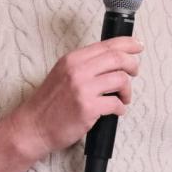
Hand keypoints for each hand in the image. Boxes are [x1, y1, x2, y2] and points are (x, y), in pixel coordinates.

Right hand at [9, 37, 142, 159]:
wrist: (33, 127)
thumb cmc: (49, 103)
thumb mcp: (62, 74)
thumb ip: (84, 65)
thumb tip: (112, 60)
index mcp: (72, 59)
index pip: (106, 45)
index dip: (127, 44)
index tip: (138, 46)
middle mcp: (77, 70)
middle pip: (118, 59)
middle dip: (132, 65)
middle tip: (134, 73)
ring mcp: (83, 89)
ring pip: (121, 80)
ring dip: (127, 90)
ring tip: (123, 98)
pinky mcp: (88, 108)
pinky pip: (116, 103)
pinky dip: (121, 108)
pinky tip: (116, 111)